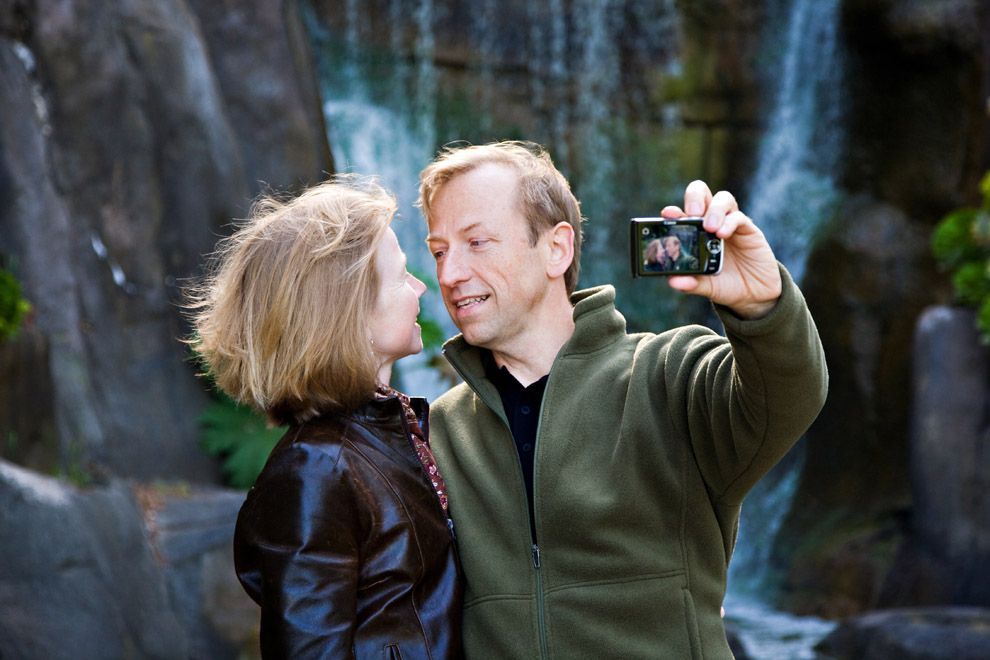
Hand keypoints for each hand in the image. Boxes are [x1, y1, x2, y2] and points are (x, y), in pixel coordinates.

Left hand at [661, 180, 781, 318]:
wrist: (753, 294)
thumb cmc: (725, 285)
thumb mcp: (706, 287)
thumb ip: (690, 283)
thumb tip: (673, 281)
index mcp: (695, 234)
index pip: (682, 213)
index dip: (674, 211)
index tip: (667, 214)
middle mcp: (711, 223)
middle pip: (702, 193)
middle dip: (694, 197)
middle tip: (692, 214)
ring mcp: (729, 223)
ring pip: (722, 198)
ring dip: (714, 209)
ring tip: (710, 228)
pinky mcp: (748, 229)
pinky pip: (738, 216)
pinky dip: (729, 222)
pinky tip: (722, 235)